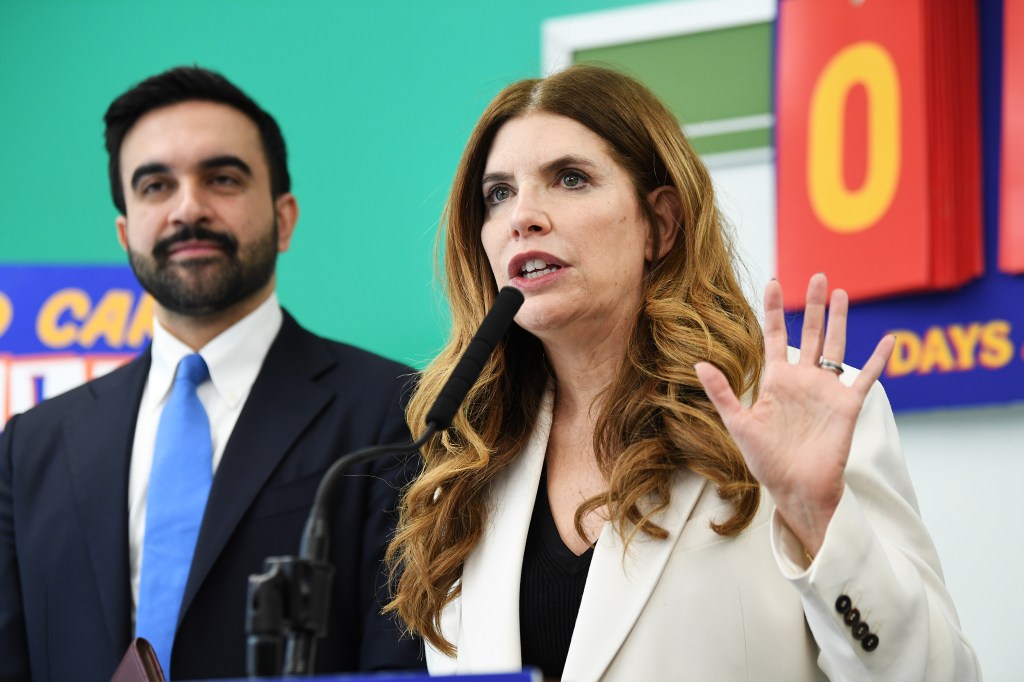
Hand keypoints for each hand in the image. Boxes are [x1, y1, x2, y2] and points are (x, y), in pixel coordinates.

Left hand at [694, 273, 893, 555]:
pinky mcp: (847, 405)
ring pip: (836, 346)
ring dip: (839, 320)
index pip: (776, 336)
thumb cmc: (765, 461)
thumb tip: (698, 363)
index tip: (773, 281)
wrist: (795, 488)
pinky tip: (889, 339)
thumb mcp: (738, 424)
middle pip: (810, 333)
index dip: (775, 309)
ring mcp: (826, 390)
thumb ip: (721, 392)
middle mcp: (803, 380)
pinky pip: (866, 377)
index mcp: (776, 380)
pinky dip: (878, 359)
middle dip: (814, 305)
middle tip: (818, 275)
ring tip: (841, 292)